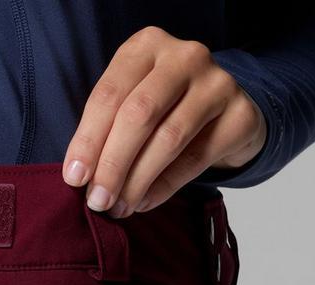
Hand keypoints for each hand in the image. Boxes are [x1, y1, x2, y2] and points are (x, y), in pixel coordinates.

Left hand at [62, 25, 266, 216]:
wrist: (225, 113)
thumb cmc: (164, 110)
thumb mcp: (131, 104)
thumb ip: (107, 130)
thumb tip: (79, 177)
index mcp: (146, 46)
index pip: (109, 95)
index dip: (87, 141)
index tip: (74, 179)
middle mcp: (184, 56)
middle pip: (138, 114)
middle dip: (111, 164)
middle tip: (97, 200)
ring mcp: (218, 82)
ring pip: (168, 138)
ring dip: (136, 181)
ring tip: (118, 208)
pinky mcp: (241, 115)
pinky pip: (195, 158)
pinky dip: (164, 186)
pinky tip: (143, 203)